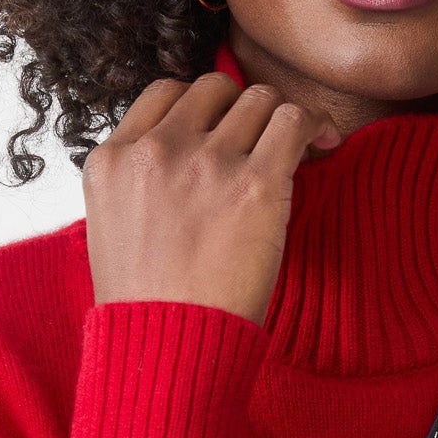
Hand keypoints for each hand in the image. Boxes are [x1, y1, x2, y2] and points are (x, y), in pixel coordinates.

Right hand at [84, 71, 338, 323]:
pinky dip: (313, 125)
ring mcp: (206, 163)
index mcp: (112, 159)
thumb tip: (179, 161)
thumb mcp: (113, 230)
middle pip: (214, 88)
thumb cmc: (148, 308)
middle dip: (242, 111)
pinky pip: (293, 122)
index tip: (223, 131)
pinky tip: (325, 143)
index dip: (201, 107)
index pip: (165, 94)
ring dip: (278, 118)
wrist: (167, 349)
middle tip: (262, 143)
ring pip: (258, 99)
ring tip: (297, 145)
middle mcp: (156, 150)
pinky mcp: (256, 184)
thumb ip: (140, 183)